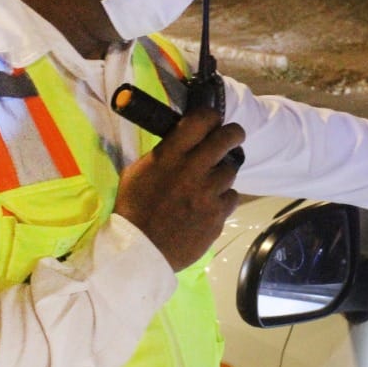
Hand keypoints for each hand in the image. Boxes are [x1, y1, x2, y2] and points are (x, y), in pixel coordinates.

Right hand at [114, 108, 244, 270]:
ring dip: (223, 173)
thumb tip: (180, 142)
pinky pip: (231, 198)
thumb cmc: (134, 209)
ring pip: (231, 170)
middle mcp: (192, 169)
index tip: (213, 121)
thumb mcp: (137, 172)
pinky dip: (223, 199)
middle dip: (233, 134)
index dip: (211, 116)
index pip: (201, 120)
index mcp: (170, 155)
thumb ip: (163, 155)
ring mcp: (208, 193)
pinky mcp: (217, 215)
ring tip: (211, 182)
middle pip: (228, 138)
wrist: (141, 250)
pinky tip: (211, 205)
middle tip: (232, 137)